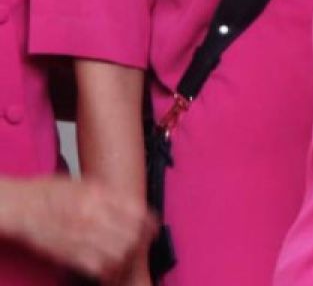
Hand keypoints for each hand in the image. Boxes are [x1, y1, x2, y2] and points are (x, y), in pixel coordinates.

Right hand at [0, 176, 155, 281]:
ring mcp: (81, 236)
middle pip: (131, 234)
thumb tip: (132, 201)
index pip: (137, 211)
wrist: (21, 207)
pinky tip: (110, 263)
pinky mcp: (69, 254)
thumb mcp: (84, 182)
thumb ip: (109, 192)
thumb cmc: (48, 193)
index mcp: (99, 195)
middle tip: (144, 241)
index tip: (154, 226)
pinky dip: (108, 267)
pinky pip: (98, 266)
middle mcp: (93, 216)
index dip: (150, 221)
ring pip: (119, 252)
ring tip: (129, 252)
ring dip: (128, 254)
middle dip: (141, 239)